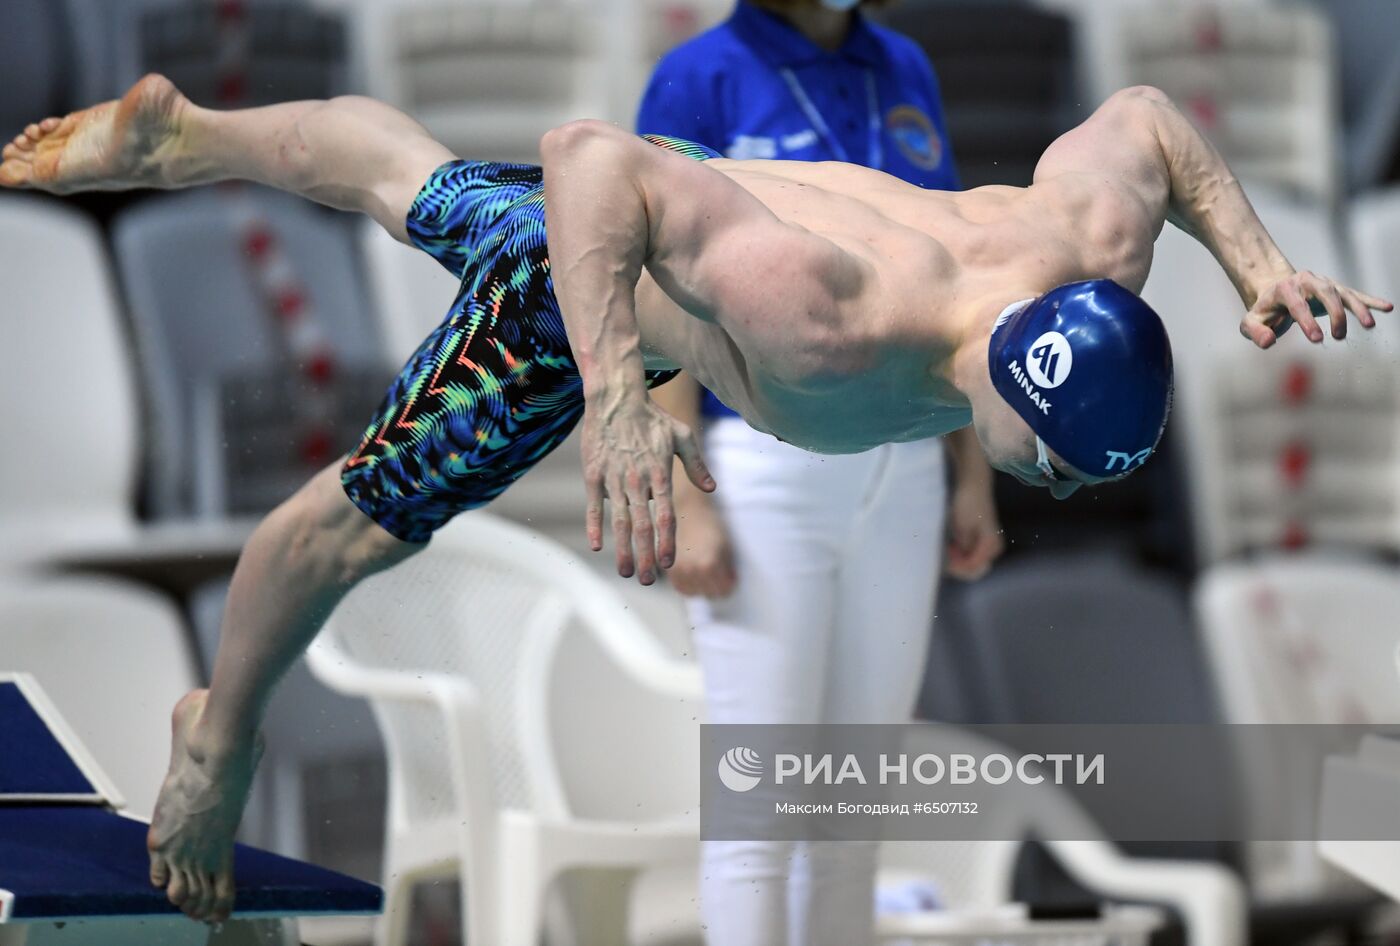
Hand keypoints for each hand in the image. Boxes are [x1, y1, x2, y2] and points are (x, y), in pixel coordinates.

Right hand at [581, 391, 713, 583]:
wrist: (616, 398)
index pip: (665, 516)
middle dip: (645, 557)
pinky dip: (595, 526)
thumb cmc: (652, 418)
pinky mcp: (593, 475)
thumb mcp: (682, 436)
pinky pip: (594, 506)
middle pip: (643, 527)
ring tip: (624, 572)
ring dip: (623, 550)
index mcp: (661, 474)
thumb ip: (697, 465)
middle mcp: (638, 481)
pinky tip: (597, 545)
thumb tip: (712, 488)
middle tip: (646, 581)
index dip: (666, 542)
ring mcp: (614, 479)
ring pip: (620, 522)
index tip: (667, 564)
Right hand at [667, 496, 736, 597]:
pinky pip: (681, 588)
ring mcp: (677, 571)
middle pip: (710, 594)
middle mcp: (691, 570)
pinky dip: (689, 585)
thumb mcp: (726, 547)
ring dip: (702, 587)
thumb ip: (728, 569)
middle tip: (719, 572)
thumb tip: (729, 584)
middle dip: (717, 585)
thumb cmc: (710, 526)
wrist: (687, 510)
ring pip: (695, 593)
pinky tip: (694, 573)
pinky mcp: (667, 569)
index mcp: (709, 564)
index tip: (730, 575)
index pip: (724, 590)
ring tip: (706, 572)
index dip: (730, 582)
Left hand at [944, 477, 1003, 580]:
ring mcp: (990, 546)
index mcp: (990, 545)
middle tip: (944, 557)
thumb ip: (963, 548)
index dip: (957, 568)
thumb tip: (957, 565)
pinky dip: (961, 556)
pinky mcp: (983, 542)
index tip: (943, 562)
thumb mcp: (962, 527)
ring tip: (947, 550)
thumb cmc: (968, 503)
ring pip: (973, 565)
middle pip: (975, 570)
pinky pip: (972, 556)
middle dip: (958, 568)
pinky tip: (951, 547)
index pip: (973, 568)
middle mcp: (994, 548)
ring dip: (959, 563)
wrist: (974, 485)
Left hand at [1241, 270, 1392, 348]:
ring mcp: (1323, 284)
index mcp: (1285, 289)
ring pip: (1343, 293)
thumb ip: (1256, 332)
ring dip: (1358, 308)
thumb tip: (1268, 342)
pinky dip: (1370, 301)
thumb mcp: (1250, 322)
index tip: (1318, 339)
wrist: (1273, 292)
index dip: (1307, 322)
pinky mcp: (1335, 290)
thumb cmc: (1264, 311)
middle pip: (1325, 293)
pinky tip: (1387, 308)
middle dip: (1334, 314)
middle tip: (1339, 336)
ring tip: (1369, 325)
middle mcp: (1307, 281)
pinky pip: (1355, 294)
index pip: (1298, 305)